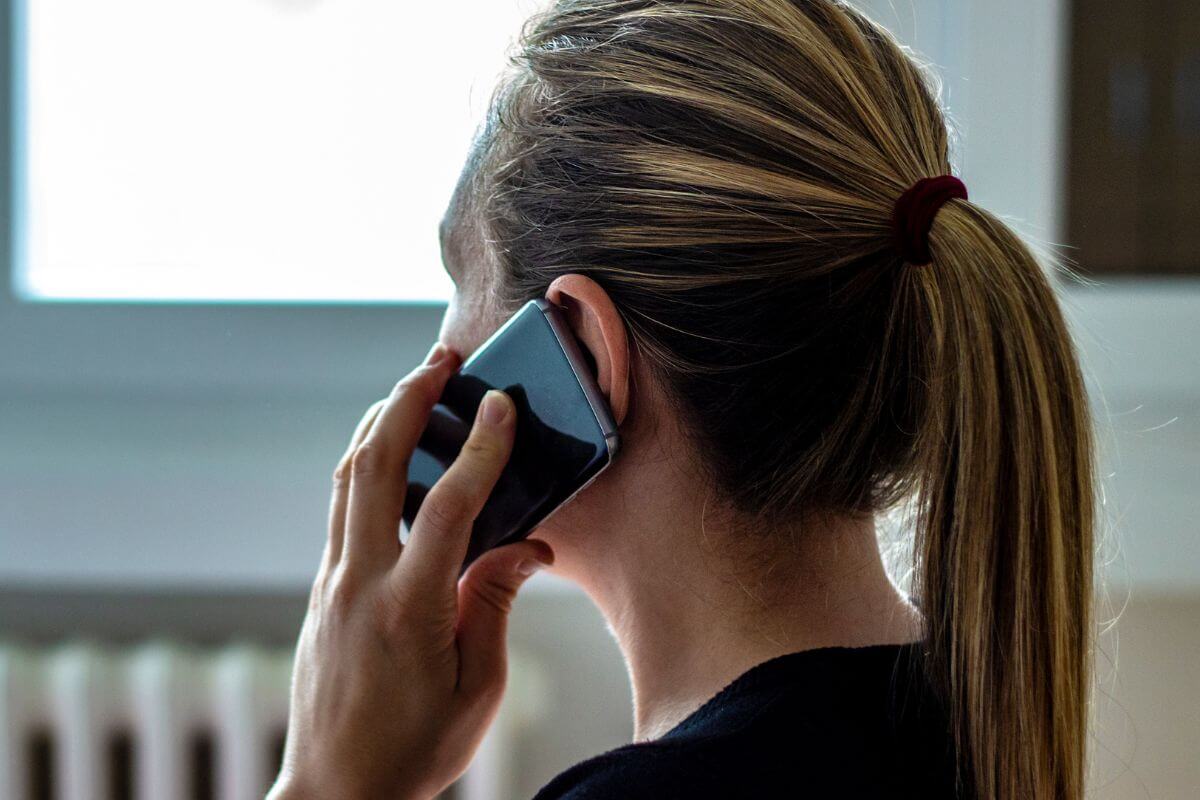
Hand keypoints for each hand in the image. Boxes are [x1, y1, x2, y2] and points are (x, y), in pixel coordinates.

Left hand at [268, 342, 554, 799]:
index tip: (502, 405)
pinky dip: (365, 465)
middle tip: (437, 361)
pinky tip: (389, 456)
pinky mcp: (323, 593)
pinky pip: (340, 509)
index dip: (482, 449)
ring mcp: (333, 585)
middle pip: (374, 466)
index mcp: (410, 608)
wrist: (338, 792)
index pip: (449, 506)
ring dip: (379, 424)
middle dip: (407, 402)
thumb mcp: (478, 687)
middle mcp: (360, 584)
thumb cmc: (415, 750)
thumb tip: (524, 547)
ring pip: (346, 480)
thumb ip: (495, 605)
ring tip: (412, 389)